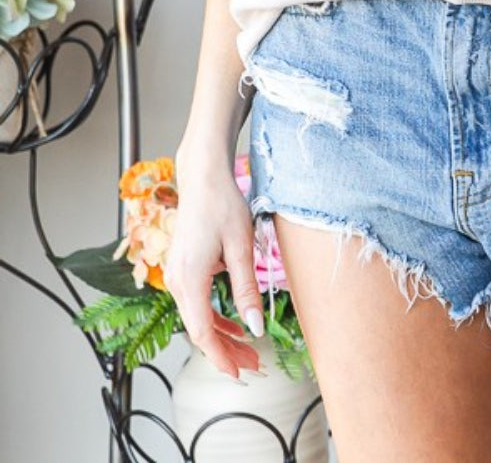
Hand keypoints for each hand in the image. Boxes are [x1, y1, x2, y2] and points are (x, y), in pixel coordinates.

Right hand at [163, 161, 266, 379]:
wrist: (203, 176)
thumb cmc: (222, 205)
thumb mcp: (241, 248)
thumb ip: (247, 289)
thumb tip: (255, 326)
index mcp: (189, 279)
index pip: (202, 332)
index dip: (221, 357)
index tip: (239, 373)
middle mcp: (176, 281)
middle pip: (199, 329)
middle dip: (225, 350)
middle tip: (252, 365)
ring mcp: (176, 274)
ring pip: (197, 317)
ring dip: (221, 335)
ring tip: (246, 350)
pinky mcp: (182, 268)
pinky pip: (196, 302)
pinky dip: (213, 317)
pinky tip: (232, 324)